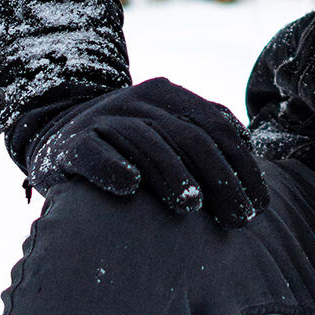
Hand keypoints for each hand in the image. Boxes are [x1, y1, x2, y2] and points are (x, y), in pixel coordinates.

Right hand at [25, 76, 269, 227]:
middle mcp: (139, 101)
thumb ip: (203, 136)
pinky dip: (113, 168)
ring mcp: (104, 119)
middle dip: (221, 180)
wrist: (54, 130)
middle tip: (239, 218)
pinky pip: (94, 153)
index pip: (217, 128)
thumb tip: (251, 166)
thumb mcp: (165, 129)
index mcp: (168, 96)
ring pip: (147, 143)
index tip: (259, 205)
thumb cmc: (127, 143)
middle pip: (190, 137)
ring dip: (173, 175)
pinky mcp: (70, 144)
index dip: (243, 167)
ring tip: (193, 206)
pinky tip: (130, 187)